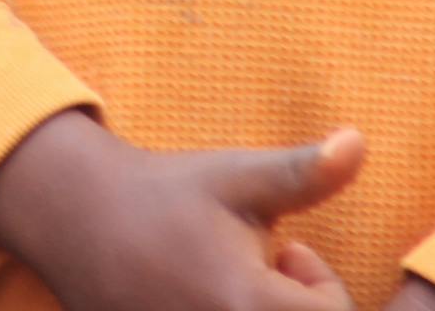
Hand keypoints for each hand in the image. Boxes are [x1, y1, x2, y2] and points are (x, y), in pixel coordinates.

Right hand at [0, 110, 363, 310]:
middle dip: (296, 307)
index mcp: (246, 303)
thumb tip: (360, 141)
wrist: (75, 216)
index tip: (290, 251)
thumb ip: (305, 172)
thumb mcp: (238, 177)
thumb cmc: (167, 193)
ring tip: (231, 287)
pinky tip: (202, 299)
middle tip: (265, 266)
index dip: (320, 286)